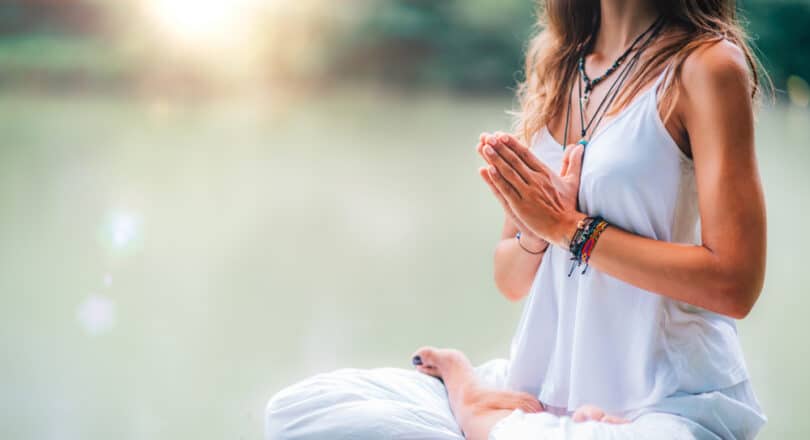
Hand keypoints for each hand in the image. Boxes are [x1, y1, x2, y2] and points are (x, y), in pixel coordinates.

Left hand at [478, 132, 585, 247]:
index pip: (526, 154)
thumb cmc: (568, 206)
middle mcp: (535, 180)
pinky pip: (506, 189)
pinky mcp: (521, 205)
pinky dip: (497, 179)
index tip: (502, 135)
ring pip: (509, 172)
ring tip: (484, 148)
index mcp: (545, 173)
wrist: (566, 227)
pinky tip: (487, 170)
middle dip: (500, 147)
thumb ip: (573, 162)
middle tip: (488, 137)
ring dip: (495, 159)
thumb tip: (578, 146)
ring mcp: (527, 192)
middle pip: (515, 160)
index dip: (513, 144)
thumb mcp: (572, 181)